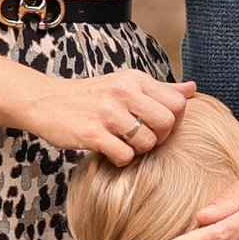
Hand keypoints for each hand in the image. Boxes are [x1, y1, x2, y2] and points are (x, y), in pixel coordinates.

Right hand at [26, 69, 196, 165]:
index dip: (174, 121)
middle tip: (141, 139)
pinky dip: (121, 159)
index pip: (178, 103)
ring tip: (123, 144)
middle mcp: (123, 92)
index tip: (157, 126)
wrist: (45, 102)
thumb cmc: (90, 97)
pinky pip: (124, 155)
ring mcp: (107, 112)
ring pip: (148, 142)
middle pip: (168, 123)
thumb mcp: (125, 84)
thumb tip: (193, 89)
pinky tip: (110, 151)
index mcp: (135, 80)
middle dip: (160, 138)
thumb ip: (160, 89)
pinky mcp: (91, 133)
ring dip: (139, 151)